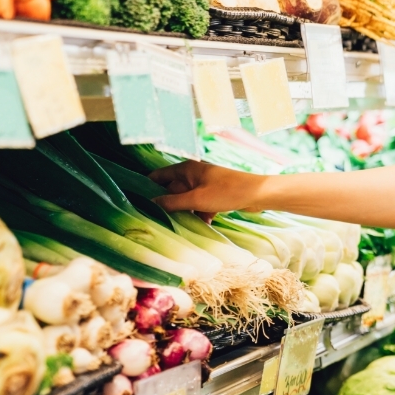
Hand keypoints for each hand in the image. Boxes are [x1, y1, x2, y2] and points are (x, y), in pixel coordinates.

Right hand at [149, 161, 267, 215]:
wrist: (258, 194)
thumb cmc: (227, 192)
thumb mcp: (196, 199)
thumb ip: (172, 202)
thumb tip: (151, 203)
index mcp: (186, 169)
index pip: (158, 176)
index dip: (147, 187)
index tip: (136, 202)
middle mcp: (193, 174)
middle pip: (172, 190)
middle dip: (167, 204)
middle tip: (156, 220)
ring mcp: (205, 184)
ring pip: (186, 200)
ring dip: (185, 212)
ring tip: (179, 226)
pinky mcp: (215, 195)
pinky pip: (200, 205)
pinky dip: (200, 214)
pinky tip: (204, 224)